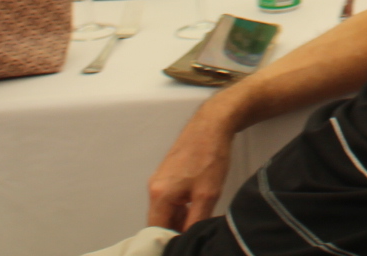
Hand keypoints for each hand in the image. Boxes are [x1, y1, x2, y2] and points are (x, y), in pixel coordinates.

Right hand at [146, 107, 236, 230]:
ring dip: (179, 218)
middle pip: (159, 220)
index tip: (183, 243)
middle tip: (194, 232)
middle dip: (175, 229)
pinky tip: (197, 205)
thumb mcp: (207, 194)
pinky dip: (180, 206)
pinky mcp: (167, 174)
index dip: (170, 239)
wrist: (212, 124)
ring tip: (199, 218)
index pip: (157, 230)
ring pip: (165, 209)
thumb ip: (195, 221)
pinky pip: (169, 198)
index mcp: (159, 195)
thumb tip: (188, 238)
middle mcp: (154, 188)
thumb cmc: (210, 155)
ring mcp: (159, 179)